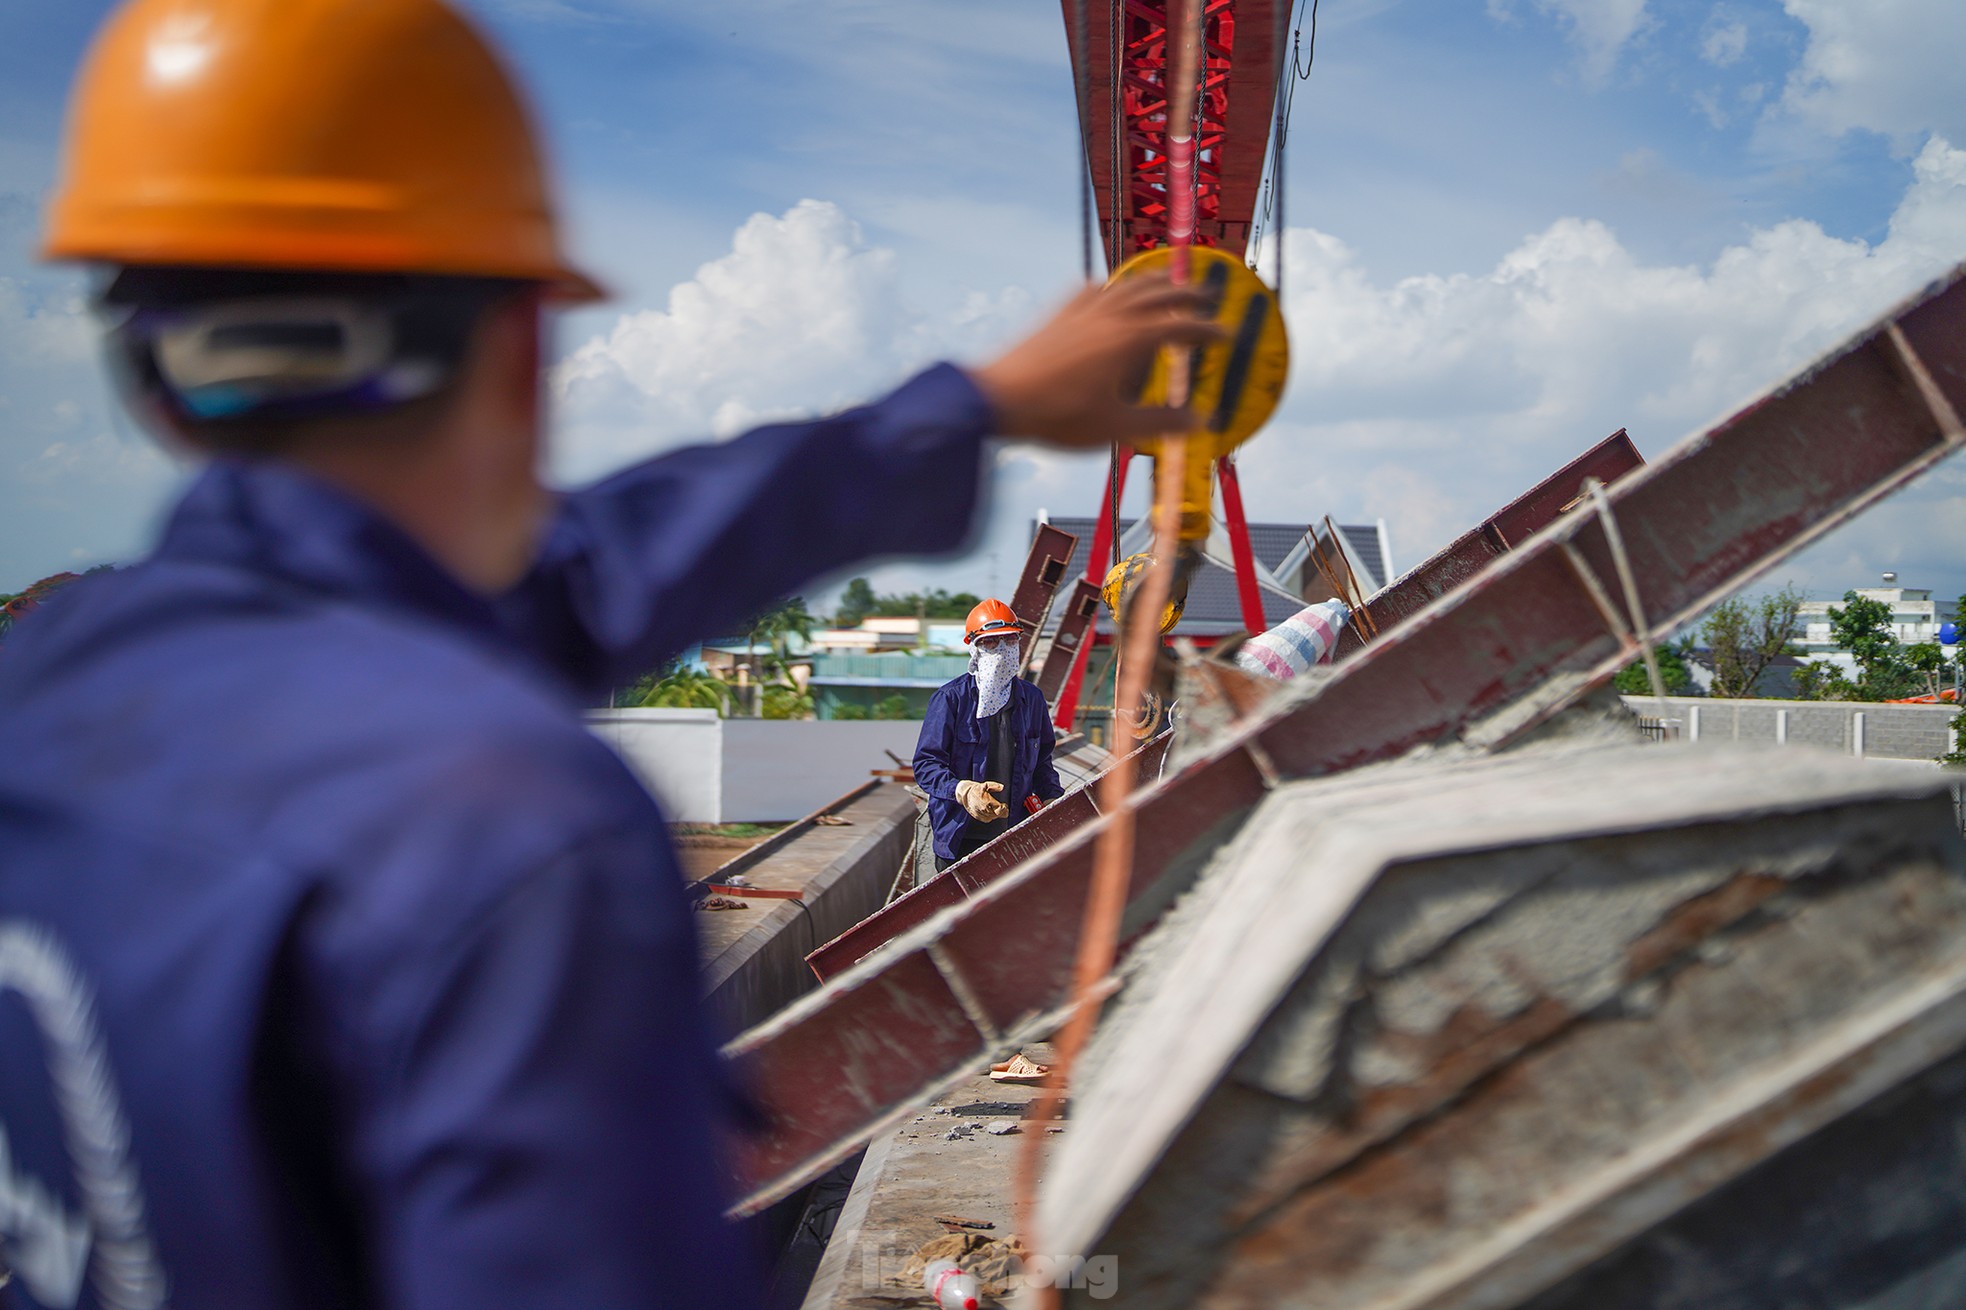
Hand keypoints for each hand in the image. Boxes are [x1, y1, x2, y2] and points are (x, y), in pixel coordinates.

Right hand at [956, 779, 1009, 821]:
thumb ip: (994, 785)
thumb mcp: (985, 784)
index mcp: (987, 802)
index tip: (1004, 805)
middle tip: (1004, 807)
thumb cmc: (976, 789)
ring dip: (996, 814)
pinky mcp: (978, 817)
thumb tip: (1002, 787)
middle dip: (1002, 811)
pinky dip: (991, 817)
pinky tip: (991, 812)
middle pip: (997, 815)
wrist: (965, 794)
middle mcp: (984, 809)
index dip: (1004, 808)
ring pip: (993, 818)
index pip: (1000, 809)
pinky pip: (987, 820)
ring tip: (997, 809)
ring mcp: (981, 814)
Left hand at [966, 275, 1222, 448]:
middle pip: (1159, 295)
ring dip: (1153, 282)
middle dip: (1188, 294)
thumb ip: (1161, 422)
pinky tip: (1109, 292)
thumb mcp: (1116, 427)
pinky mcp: (1057, 315)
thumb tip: (1201, 420)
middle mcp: (1110, 316)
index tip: (1227, 336)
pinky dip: (1112, 288)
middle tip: (1208, 296)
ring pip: (1127, 285)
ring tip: (1168, 283)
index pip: (1181, 328)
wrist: (998, 399)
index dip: (1208, 331)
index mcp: (1130, 340)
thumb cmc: (1057, 416)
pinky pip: (1092, 290)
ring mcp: (1081, 311)